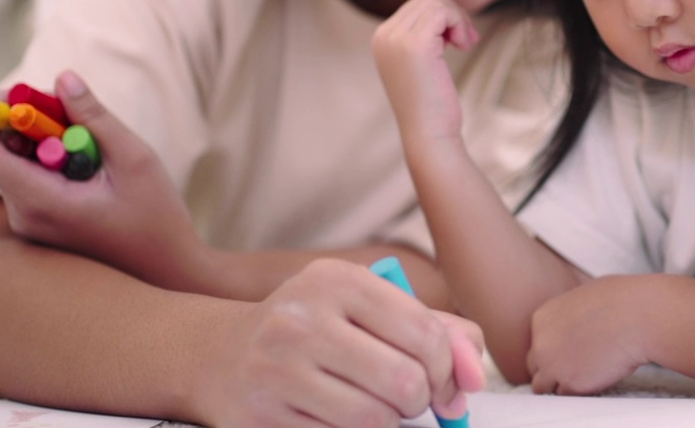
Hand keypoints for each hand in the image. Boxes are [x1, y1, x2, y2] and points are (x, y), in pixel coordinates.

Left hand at [0, 70, 207, 291]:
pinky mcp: (41, 224)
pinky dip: (55, 159)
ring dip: (48, 139)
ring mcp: (30, 223)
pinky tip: (94, 166)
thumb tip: (62, 78)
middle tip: (73, 109)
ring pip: (19, 162)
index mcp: (39, 200)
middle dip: (31, 119)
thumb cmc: (158, 220)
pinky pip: (33, 179)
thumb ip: (96, 117)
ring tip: (95, 144)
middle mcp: (23, 215)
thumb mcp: (135, 160)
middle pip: (1, 149)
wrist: (168, 271)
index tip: (30, 93)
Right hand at [193, 259, 484, 427]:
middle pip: (405, 381)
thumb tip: (474, 379)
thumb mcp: (371, 309)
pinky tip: (336, 418)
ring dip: (387, 423)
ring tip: (373, 407)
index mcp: (337, 280)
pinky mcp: (260, 415)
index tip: (441, 384)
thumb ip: (440, 332)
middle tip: (407, 400)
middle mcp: (302, 317)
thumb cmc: (316, 330)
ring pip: (374, 420)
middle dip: (419, 401)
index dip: (447, 370)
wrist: (221, 354)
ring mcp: (276, 368)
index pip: (426, 333)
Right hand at [372, 0, 478, 146]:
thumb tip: (445, 8)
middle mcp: (383, 35)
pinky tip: (462, 46)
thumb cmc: (431, 105)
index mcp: (382, 38)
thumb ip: (425, 35)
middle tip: (466, 41)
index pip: (418, 4)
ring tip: (464, 44)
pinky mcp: (414, 43)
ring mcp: (396, 38)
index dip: (445, 16)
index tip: (458, 39)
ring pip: (436, 1)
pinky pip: (443, 11)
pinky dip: (460, 23)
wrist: (428, 135)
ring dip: (459, 20)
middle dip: (454, 15)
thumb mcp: (422, 62)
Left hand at [527, 276, 650, 394]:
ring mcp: (553, 366)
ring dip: (560, 382)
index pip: (537, 342)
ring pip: (544, 385)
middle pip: (535, 365)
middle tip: (575, 364)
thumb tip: (571, 328)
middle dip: (551, 367)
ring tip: (584, 374)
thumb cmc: (620, 300)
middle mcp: (541, 343)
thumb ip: (566, 317)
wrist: (639, 316)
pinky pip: (566, 395)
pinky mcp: (572, 384)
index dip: (553, 348)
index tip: (569, 350)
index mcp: (542, 319)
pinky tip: (595, 377)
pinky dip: (578, 390)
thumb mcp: (580, 298)